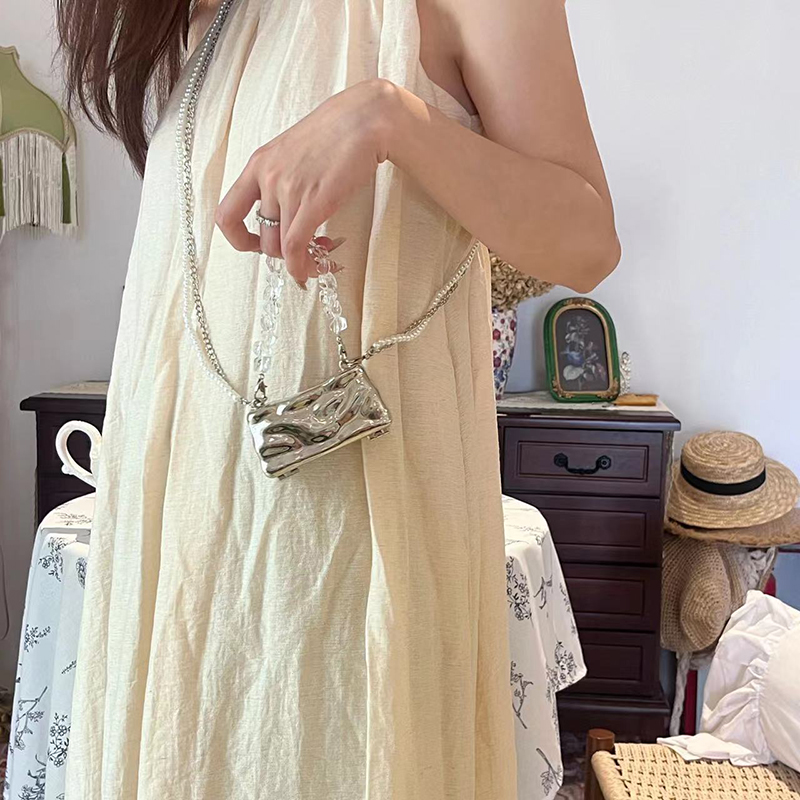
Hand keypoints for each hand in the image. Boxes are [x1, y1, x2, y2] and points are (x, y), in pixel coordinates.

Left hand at [215, 78, 395, 287]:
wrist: (363, 120)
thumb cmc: (334, 135)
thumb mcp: (292, 153)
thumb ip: (281, 181)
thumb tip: (284, 216)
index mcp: (258, 165)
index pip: (227, 215)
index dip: (239, 240)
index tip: (257, 245)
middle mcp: (267, 178)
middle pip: (262, 238)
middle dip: (282, 255)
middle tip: (303, 254)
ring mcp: (288, 190)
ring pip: (280, 247)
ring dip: (299, 262)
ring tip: (317, 258)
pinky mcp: (313, 201)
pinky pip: (295, 246)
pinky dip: (301, 266)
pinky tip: (310, 270)